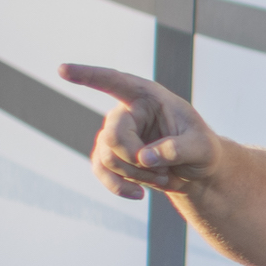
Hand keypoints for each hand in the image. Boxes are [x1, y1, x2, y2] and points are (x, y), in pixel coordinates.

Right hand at [61, 62, 215, 201]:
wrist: (196, 170)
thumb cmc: (202, 150)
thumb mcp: (203, 148)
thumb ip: (178, 149)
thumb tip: (144, 157)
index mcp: (147, 96)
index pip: (113, 81)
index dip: (87, 75)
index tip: (62, 70)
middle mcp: (126, 111)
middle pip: (113, 136)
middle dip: (136, 161)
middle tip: (164, 170)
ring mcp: (114, 133)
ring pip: (107, 158)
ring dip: (135, 175)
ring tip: (162, 176)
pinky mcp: (109, 155)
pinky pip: (100, 171)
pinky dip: (119, 186)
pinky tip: (138, 195)